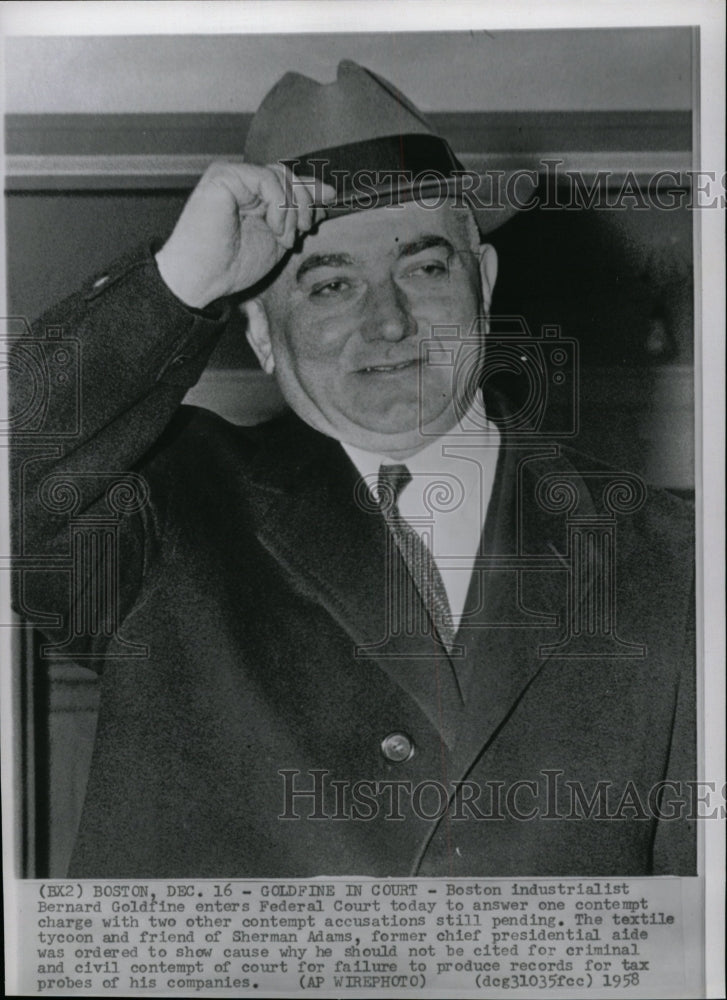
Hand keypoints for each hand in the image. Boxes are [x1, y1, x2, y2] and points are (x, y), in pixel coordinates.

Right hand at [155, 162, 335, 307]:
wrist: (202, 278)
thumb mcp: (278, 238)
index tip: (328, 202)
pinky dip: (279, 205)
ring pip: (281, 175)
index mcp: (252, 196)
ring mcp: (231, 177)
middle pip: (288, 174)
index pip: (288, 180)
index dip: (311, 190)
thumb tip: (327, 194)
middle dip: (305, 202)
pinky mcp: (222, 176)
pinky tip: (274, 228)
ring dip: (292, 210)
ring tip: (284, 237)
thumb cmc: (232, 266)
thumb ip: (298, 216)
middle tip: (304, 230)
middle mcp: (241, 182)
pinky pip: (267, 179)